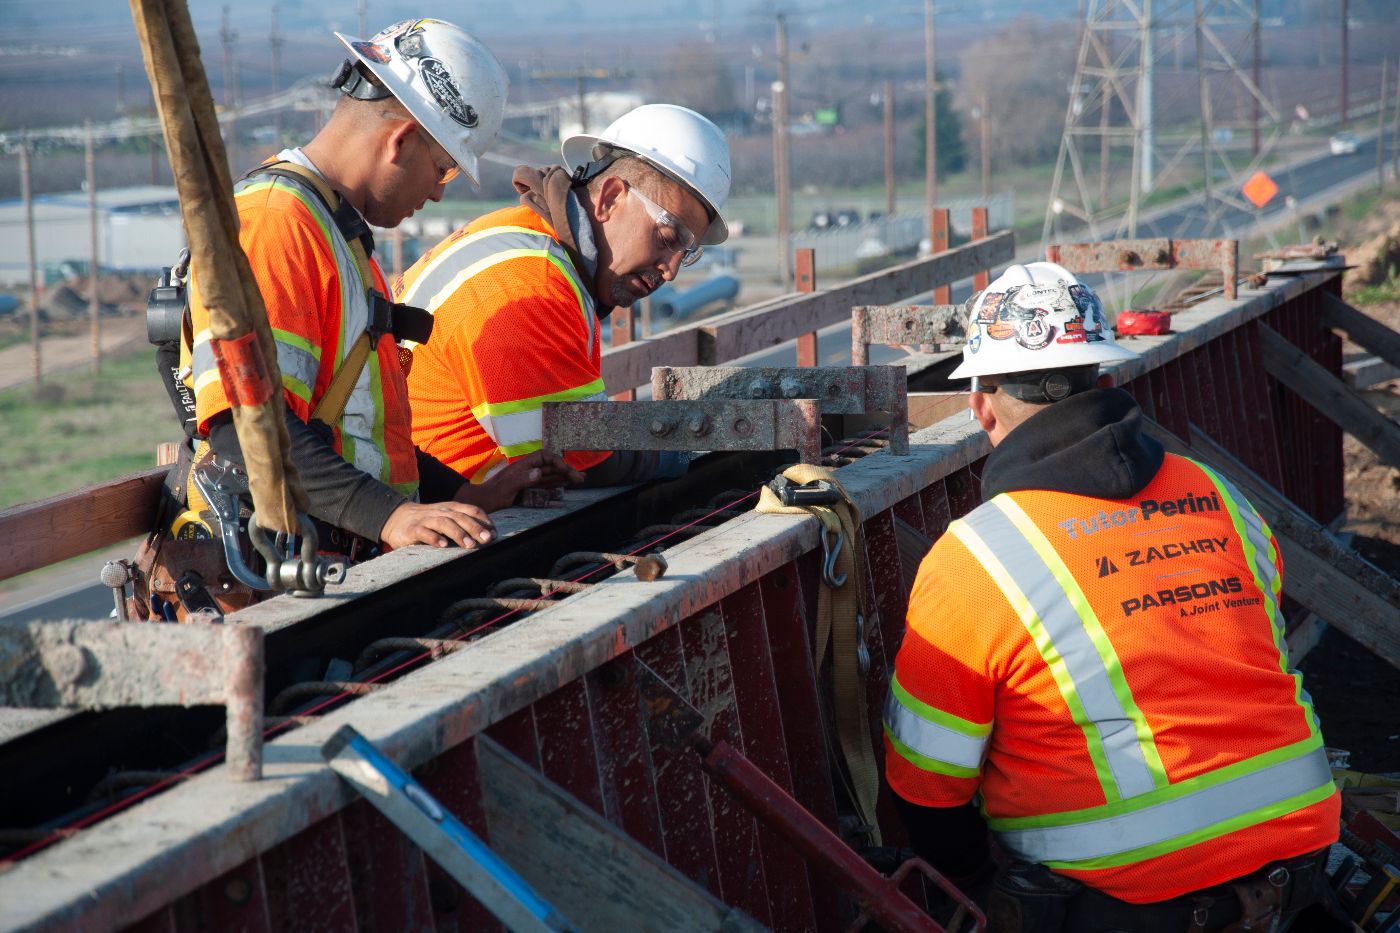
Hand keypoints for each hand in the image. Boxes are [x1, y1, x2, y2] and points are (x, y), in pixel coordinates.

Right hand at [380, 501, 495, 550]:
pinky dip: (434, 538)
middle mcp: (440, 511)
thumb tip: (488, 535)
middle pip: (460, 517)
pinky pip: (424, 532)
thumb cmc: (428, 521)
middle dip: (475, 528)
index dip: (484, 520)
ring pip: (444, 523)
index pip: (471, 510)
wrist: (395, 518)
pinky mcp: (412, 530)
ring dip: (458, 533)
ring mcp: (426, 520)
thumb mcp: (446, 518)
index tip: (495, 533)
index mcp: (451, 508)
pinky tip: (443, 545)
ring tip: (469, 546)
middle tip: (487, 540)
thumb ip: (463, 523)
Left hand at [456, 450, 584, 512]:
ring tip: (580, 480)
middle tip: (581, 478)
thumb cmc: (491, 495)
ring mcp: (528, 479)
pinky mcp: (528, 488)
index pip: (544, 457)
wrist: (481, 503)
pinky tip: (566, 485)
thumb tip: (538, 472)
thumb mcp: (505, 488)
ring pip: (551, 475)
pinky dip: (558, 483)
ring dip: (565, 476)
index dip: (557, 461)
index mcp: (523, 466)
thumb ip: (521, 479)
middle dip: (566, 470)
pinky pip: (546, 484)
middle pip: (551, 466)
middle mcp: (527, 470)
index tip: (566, 470)